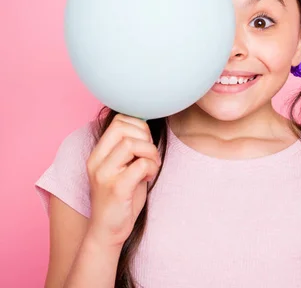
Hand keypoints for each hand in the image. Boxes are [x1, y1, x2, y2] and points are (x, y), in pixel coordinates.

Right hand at [85, 114, 160, 247]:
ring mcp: (104, 174)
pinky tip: (149, 178)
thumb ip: (131, 148)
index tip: (146, 143)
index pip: (118, 121)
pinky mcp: (116, 188)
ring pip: (132, 143)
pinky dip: (152, 167)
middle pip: (123, 128)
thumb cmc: (121, 198)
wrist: (107, 231)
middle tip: (150, 155)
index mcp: (97, 154)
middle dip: (145, 137)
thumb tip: (147, 126)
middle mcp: (96, 161)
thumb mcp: (123, 168)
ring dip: (150, 153)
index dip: (139, 126)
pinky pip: (141, 164)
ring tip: (152, 166)